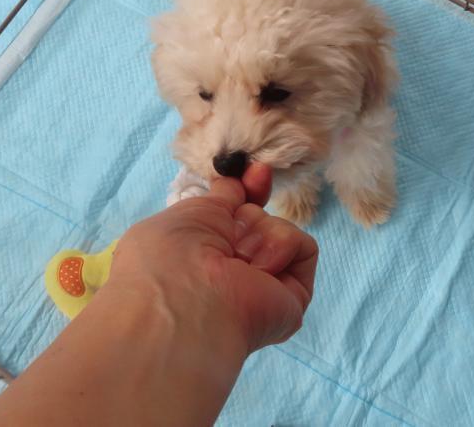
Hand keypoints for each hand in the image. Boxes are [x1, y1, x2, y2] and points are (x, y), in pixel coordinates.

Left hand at [109, 163, 318, 351]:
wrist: (188, 302)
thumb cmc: (170, 259)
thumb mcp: (187, 213)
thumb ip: (218, 198)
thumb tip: (237, 182)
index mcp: (202, 257)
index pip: (235, 217)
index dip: (247, 191)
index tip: (256, 171)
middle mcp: (233, 274)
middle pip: (258, 217)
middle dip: (248, 212)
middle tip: (228, 236)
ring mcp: (264, 286)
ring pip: (279, 229)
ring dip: (258, 234)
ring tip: (237, 262)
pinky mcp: (293, 295)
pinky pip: (303, 247)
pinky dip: (281, 248)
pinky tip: (258, 270)